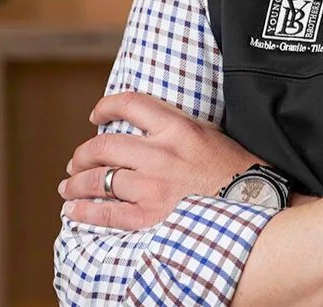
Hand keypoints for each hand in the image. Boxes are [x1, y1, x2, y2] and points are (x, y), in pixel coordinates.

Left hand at [59, 91, 262, 229]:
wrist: (254, 204)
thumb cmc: (237, 170)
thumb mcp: (210, 135)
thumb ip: (179, 130)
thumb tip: (153, 130)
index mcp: (177, 129)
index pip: (131, 105)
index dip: (107, 106)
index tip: (95, 115)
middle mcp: (160, 154)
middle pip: (105, 146)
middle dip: (82, 155)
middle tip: (75, 162)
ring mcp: (153, 186)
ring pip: (99, 179)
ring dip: (76, 184)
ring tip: (68, 188)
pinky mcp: (150, 216)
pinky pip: (107, 212)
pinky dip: (85, 210)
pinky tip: (73, 209)